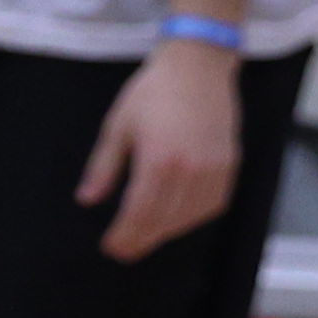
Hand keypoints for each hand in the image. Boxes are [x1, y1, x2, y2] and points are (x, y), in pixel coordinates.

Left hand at [80, 36, 248, 260]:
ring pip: (189, 217)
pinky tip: (175, 219)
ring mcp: (215, 169)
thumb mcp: (117, 126)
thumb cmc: (152, 92)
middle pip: (164, 220)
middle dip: (141, 239)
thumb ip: (104, 168)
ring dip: (166, 231)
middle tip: (123, 251)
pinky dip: (192, 217)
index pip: (139, 213)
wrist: (197, 67)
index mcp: (159, 160)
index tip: (111, 248)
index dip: (125, 235)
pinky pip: (212, 205)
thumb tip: (87, 199)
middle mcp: (190, 170)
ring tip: (144, 236)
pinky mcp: (230, 166)